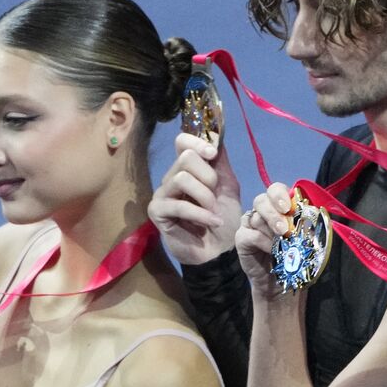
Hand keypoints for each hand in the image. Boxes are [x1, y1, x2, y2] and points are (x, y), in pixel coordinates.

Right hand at [149, 133, 242, 265]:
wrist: (221, 250)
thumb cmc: (224, 218)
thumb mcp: (228, 187)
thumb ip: (221, 163)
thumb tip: (217, 136)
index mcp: (188, 169)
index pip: (182, 142)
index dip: (197, 142)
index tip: (213, 154)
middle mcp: (171, 177)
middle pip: (186, 158)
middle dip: (208, 177)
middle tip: (215, 195)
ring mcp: (162, 194)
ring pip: (182, 178)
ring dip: (205, 197)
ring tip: (213, 212)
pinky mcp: (157, 212)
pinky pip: (178, 204)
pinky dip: (200, 213)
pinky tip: (211, 222)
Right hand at [234, 183, 296, 297]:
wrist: (280, 280)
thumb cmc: (294, 256)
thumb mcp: (304, 237)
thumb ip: (304, 223)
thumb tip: (311, 212)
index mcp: (279, 207)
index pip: (275, 189)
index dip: (279, 195)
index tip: (288, 208)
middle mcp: (263, 212)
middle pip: (262, 200)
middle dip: (274, 213)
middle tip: (284, 229)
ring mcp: (250, 224)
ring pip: (256, 217)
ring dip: (270, 230)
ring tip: (282, 242)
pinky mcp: (241, 238)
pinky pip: (251, 234)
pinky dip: (263, 242)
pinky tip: (271, 250)